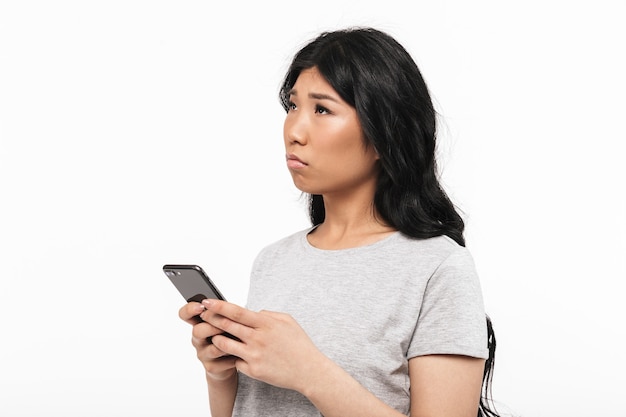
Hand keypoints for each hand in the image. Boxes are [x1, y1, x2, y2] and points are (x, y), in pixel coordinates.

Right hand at [178, 302, 237, 380]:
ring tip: (238, 339)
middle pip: (197, 331)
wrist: (231, 360)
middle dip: (214, 327)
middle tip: (226, 325)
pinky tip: (240, 353)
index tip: (201, 306)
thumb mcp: (226, 321)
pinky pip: (222, 361)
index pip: (185, 314)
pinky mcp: (211, 366)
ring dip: (226, 343)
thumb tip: (227, 305)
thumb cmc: (229, 336)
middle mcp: (198, 339)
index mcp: (199, 323)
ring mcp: (203, 353)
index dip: (190, 309)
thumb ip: (223, 313)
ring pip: (212, 348)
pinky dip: (233, 356)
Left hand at [200, 299, 326, 393]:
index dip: (219, 305)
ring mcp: (254, 355)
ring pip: (224, 344)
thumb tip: (252, 312)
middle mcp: (258, 338)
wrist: (309, 370)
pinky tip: (237, 355)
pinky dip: (234, 356)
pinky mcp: (253, 370)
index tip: (206, 301)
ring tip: (216, 335)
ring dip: (217, 338)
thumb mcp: (287, 321)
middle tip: (203, 315)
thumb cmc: (299, 344)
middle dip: (211, 319)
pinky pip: (235, 361)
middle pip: (226, 325)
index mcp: (266, 324)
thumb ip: (267, 314)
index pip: (236, 311)